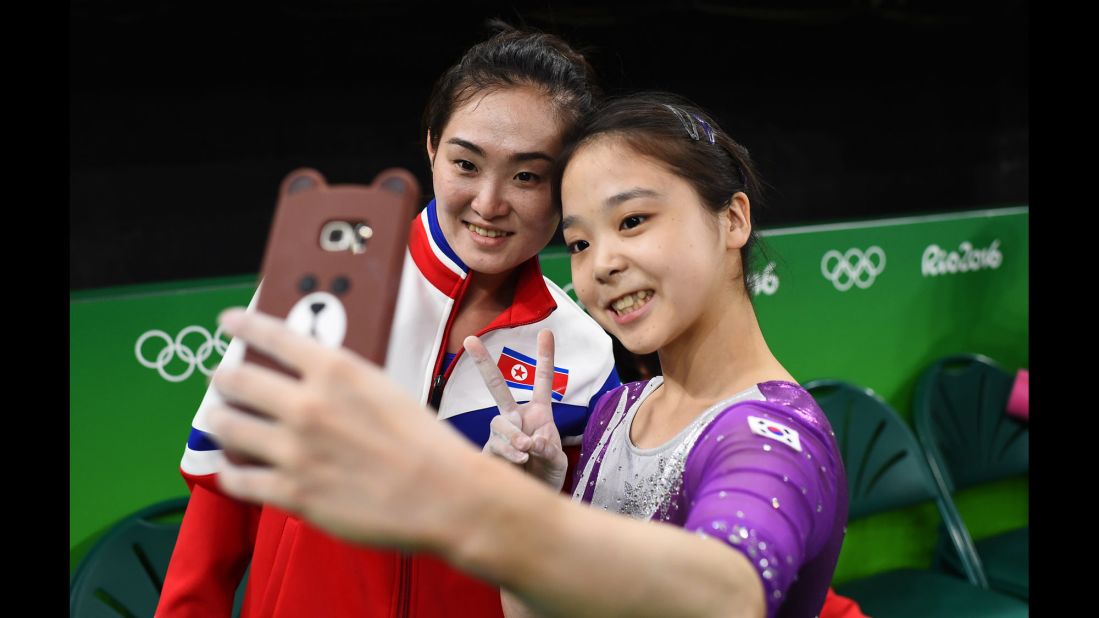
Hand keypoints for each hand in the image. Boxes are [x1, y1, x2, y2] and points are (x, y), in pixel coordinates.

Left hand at [206, 308, 473, 551]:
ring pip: (227, 427)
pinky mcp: (292, 492)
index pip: (273, 335)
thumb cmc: (424, 441)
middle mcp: (308, 405)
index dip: (243, 324)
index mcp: (336, 371)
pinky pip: (238, 479)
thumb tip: (310, 376)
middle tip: (221, 381)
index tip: (228, 322)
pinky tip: (234, 468)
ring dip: (217, 421)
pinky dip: (231, 471)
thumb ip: (341, 380)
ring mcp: (295, 450)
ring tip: (218, 421)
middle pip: (237, 380)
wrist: (444, 494)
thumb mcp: (383, 388)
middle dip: (223, 379)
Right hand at [464, 330, 567, 491]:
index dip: (544, 357)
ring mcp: (501, 434)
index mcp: (538, 413)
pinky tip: (520, 462)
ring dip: (512, 434)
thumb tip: (530, 441)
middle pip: (497, 387)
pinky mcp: (489, 451)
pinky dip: (508, 452)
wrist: (533, 498)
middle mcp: (516, 418)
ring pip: (499, 423)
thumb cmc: (548, 474)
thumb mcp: (558, 460)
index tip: (547, 331)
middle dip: (483, 363)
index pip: (542, 382)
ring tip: (525, 451)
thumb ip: (549, 448)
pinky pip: (495, 445)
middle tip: (470, 339)